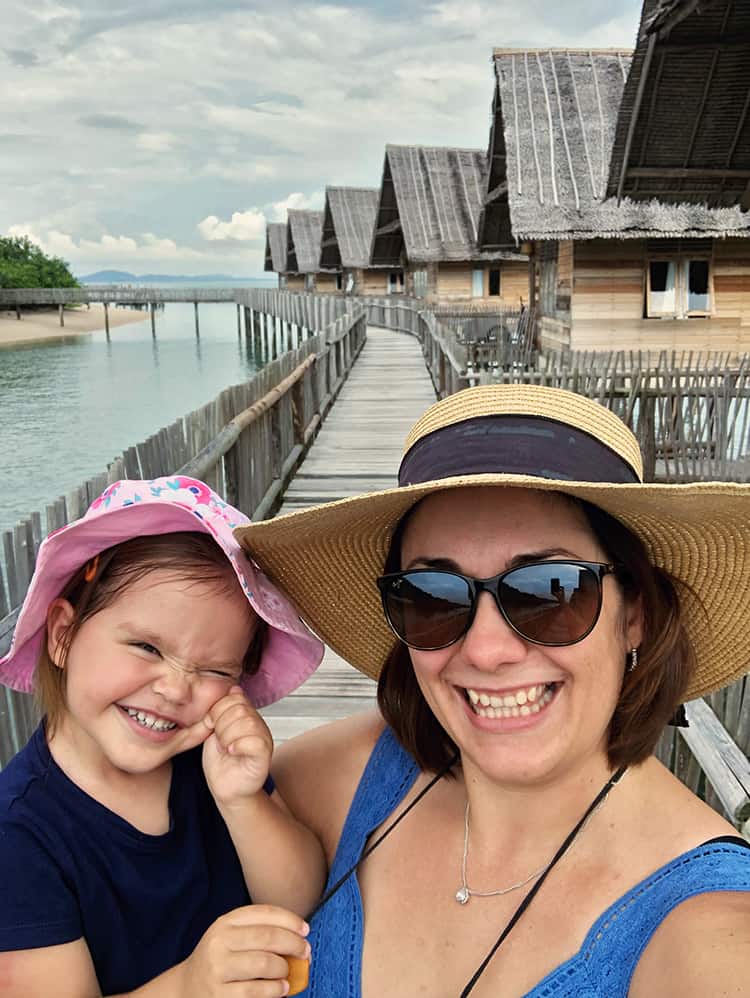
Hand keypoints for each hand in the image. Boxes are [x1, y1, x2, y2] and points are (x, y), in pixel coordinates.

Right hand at [178, 905, 309, 997]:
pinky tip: (282, 989)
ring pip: (265, 964)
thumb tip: (300, 937)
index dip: (290, 920)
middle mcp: (220, 942)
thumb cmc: (220, 960)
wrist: (187, 988)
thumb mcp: (232, 938)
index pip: (264, 913)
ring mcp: (218, 969)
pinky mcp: (220, 995)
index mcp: (225, 923)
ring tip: (288, 973)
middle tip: (305, 952)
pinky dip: (276, 989)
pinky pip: (257, 991)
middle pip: (268, 937)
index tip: (305, 929)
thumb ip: (259, 932)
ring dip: (285, 969)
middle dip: (294, 944)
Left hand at [203, 687, 273, 808]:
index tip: (211, 726)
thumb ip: (222, 711)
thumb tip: (234, 689)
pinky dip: (238, 745)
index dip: (218, 710)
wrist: (227, 790)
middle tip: (220, 741)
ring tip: (226, 748)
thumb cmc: (221, 763)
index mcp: (248, 716)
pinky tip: (231, 753)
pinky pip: (255, 741)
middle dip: (221, 725)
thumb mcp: (216, 731)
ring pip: (248, 723)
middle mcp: (259, 725)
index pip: (235, 698)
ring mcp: (264, 739)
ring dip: (228, 736)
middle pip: (240, 709)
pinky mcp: (264, 756)